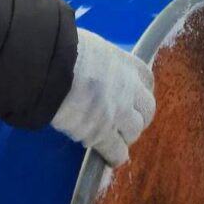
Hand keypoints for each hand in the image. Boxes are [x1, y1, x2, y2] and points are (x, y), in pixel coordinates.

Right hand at [51, 28, 154, 166]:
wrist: (55, 66)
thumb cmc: (68, 49)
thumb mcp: (94, 47)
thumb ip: (103, 62)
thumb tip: (95, 68)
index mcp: (125, 63)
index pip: (147, 79)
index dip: (140, 90)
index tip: (133, 95)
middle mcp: (128, 88)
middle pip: (147, 109)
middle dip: (138, 116)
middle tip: (124, 120)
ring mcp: (118, 112)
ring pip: (134, 132)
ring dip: (125, 135)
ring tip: (112, 136)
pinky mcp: (103, 134)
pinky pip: (117, 152)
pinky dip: (114, 156)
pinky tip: (108, 157)